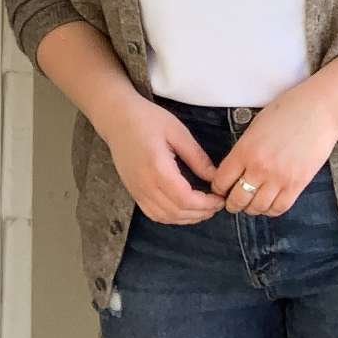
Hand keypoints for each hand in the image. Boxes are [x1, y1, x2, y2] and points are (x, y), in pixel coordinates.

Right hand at [100, 92, 228, 224]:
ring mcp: (137, 191)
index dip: (205, 204)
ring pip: (165, 217)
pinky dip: (171, 217)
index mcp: (158, 169)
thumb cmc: (147, 119)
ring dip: (187, 218)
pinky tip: (184, 210)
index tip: (220, 198)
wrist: (117, 119)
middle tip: (217, 205)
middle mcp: (145, 185)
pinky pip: (153, 214)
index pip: (185, 198)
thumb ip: (197, 157)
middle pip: (176, 212)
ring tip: (204, 210)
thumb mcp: (177, 132)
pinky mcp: (134, 192)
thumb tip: (215, 177)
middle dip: (200, 213)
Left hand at [212, 82, 337, 215]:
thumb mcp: (256, 125)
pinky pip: (279, 208)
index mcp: (245, 150)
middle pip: (237, 200)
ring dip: (252, 208)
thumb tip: (236, 168)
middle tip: (234, 200)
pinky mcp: (297, 184)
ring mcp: (279, 178)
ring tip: (253, 202)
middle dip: (232, 203)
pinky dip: (271, 209)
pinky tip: (270, 203)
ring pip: (257, 207)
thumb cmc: (289, 110)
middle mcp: (260, 167)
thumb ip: (244, 148)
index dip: (219, 187)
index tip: (222, 188)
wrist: (320, 110)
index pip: (221, 181)